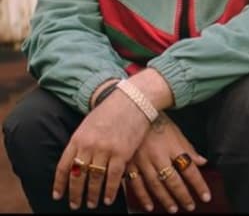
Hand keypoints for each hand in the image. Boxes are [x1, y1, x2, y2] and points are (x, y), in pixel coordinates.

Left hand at [52, 91, 151, 209]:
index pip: (63, 166)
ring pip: (94, 179)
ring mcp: (106, 150)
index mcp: (78, 138)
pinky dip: (110, 191)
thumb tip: (76, 161)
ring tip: (91, 204)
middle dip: (75, 194)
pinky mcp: (122, 153)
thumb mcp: (89, 124)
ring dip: (92, 195)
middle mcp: (89, 146)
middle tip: (75, 205)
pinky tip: (109, 199)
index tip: (58, 196)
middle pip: (77, 176)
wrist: (134, 99)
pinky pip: (113, 178)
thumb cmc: (112, 110)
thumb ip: (82, 142)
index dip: (59, 184)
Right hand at [123, 113, 210, 212]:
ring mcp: (143, 161)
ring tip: (173, 209)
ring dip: (165, 199)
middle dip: (183, 195)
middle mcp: (159, 156)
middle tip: (190, 206)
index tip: (205, 196)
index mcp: (173, 147)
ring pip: (156, 185)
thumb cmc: (158, 122)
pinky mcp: (129, 164)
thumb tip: (202, 162)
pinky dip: (143, 197)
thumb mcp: (177, 132)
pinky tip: (150, 206)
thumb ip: (189, 149)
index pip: (189, 169)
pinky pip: (136, 184)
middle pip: (173, 180)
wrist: (134, 110)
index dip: (198, 184)